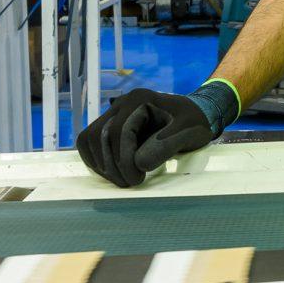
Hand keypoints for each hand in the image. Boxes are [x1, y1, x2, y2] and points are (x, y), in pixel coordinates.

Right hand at [75, 84, 235, 187]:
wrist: (194, 116)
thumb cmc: (194, 123)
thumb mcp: (188, 133)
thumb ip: (166, 146)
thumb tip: (139, 163)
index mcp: (139, 99)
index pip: (117, 132)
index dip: (123, 160)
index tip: (137, 179)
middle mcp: (121, 104)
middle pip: (98, 136)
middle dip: (111, 165)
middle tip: (130, 183)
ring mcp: (112, 114)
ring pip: (89, 140)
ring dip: (102, 164)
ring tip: (123, 179)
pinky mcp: (109, 126)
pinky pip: (89, 144)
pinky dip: (97, 161)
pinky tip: (115, 173)